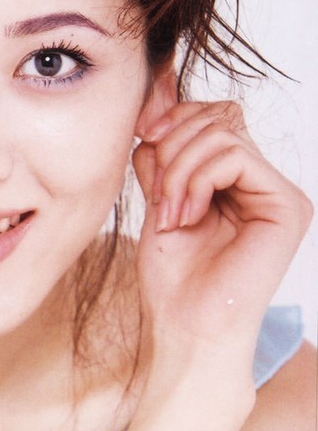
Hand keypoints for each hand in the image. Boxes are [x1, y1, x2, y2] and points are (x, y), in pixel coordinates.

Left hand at [132, 100, 311, 376]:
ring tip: (170, 212)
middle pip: (218, 117)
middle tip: (158, 196)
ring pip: (222, 132)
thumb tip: (154, 101)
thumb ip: (163, 152)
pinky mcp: (287, 206)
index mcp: (239, 180)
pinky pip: (234, 155)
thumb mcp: (159, 196)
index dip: (174, 119)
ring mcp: (280, 194)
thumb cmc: (172, 277)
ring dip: (178, 169)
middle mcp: (265, 183)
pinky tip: (186, 215)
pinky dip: (195, 178)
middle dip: (172, 145)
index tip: (143, 142)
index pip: (213, 116)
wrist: (183, 329)